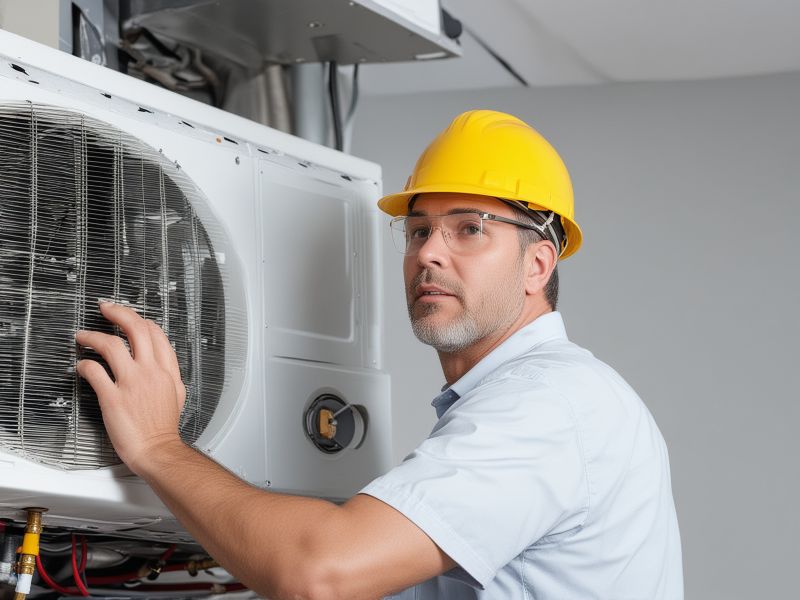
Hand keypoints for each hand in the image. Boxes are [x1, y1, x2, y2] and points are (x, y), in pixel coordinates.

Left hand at [75, 301, 186, 474]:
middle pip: (135, 329)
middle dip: (118, 313)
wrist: (157, 450)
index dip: (140, 320)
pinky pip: (94, 371)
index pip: (155, 334)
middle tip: (105, 308)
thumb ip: (169, 373)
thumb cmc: (164, 427)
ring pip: (112, 345)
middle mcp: (150, 372)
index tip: (128, 317)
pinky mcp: (113, 397)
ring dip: (94, 336)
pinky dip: (84, 364)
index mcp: (166, 371)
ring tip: (83, 335)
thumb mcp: (177, 394)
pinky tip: (80, 365)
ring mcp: (131, 383)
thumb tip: (162, 362)